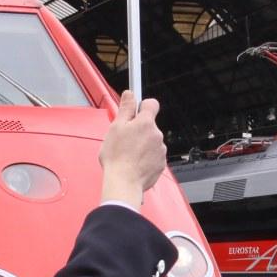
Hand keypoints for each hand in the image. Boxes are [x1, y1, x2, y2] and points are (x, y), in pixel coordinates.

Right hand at [98, 90, 167, 206]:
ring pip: (151, 141)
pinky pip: (153, 156)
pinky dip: (145, 158)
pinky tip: (134, 164)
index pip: (151, 104)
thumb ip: (125, 109)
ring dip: (142, 145)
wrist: (124, 183)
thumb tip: (129, 94)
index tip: (135, 110)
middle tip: (124, 139)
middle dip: (139, 129)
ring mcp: (161, 150)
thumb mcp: (116, 128)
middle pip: (149, 125)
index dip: (142, 105)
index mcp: (146, 123)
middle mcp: (157, 135)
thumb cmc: (117, 156)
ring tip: (128, 155)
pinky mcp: (161, 164)